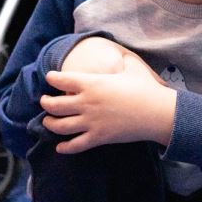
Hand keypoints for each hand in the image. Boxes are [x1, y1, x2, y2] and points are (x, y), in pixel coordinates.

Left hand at [40, 38, 174, 152]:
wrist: (157, 112)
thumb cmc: (146, 88)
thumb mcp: (133, 67)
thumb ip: (122, 59)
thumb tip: (121, 53)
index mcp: (92, 83)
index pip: (61, 80)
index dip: (52, 78)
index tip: (50, 78)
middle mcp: (86, 103)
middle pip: (53, 105)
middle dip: (45, 103)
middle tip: (44, 101)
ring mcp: (91, 122)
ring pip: (59, 126)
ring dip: (50, 124)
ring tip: (48, 121)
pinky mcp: (98, 137)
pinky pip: (75, 145)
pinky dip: (65, 148)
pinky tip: (60, 147)